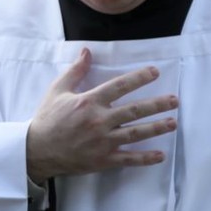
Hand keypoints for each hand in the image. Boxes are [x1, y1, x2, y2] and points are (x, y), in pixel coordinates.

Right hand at [26, 47, 178, 182]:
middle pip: (135, 110)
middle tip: (174, 100)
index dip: (139, 78)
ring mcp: (103, 141)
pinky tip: (160, 155)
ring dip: (156, 127)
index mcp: (89, 102)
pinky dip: (145, 158)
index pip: (120, 86)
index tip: (155, 72)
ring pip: (136, 133)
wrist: (37, 150)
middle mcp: (99, 120)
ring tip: (173, 122)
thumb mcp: (57, 90)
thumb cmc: (47, 119)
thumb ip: (75, 71)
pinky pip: (128, 158)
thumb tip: (87, 51)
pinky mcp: (103, 159)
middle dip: (157, 104)